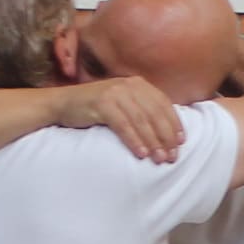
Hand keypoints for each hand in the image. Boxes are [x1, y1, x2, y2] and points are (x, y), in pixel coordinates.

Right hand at [50, 75, 182, 161]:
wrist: (63, 103)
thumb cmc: (95, 108)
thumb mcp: (122, 103)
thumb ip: (141, 109)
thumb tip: (165, 131)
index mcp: (138, 84)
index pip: (163, 104)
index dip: (174, 124)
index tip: (181, 142)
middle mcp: (129, 85)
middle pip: (154, 113)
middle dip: (165, 137)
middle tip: (171, 157)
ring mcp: (115, 93)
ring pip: (141, 120)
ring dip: (152, 142)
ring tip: (159, 159)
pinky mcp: (102, 103)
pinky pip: (123, 125)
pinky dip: (134, 140)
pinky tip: (141, 154)